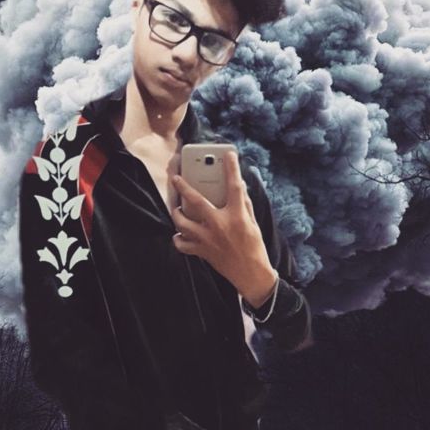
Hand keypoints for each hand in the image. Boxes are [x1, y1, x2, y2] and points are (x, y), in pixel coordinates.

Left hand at [170, 151, 276, 305]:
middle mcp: (220, 225)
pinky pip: (182, 244)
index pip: (234, 186)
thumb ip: (244, 204)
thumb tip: (238, 187)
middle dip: (182, 186)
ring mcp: (208, 239)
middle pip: (196, 201)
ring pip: (182, 223)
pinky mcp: (202, 252)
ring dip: (176, 213)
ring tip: (177, 208)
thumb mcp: (253, 223)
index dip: (232, 168)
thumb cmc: (255, 248)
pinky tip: (180, 234)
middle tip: (175, 177)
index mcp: (237, 216)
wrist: (251, 275)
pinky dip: (179, 239)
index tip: (228, 154)